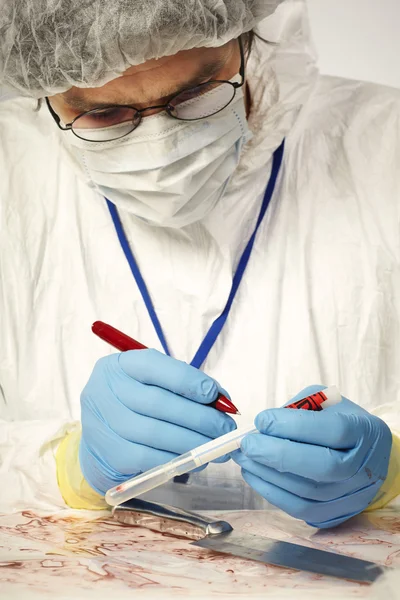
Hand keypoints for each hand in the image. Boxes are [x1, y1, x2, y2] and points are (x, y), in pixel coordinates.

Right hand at [79, 350, 235, 493]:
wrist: (103, 437)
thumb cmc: (138, 403)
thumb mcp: (154, 383)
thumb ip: (186, 385)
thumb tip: (223, 400)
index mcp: (120, 366)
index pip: (154, 366)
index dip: (187, 380)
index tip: (215, 394)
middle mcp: (106, 391)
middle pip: (158, 403)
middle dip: (199, 417)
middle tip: (225, 428)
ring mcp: (104, 423)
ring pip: (156, 433)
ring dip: (194, 442)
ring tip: (217, 447)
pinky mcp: (111, 453)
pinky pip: (150, 458)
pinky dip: (179, 459)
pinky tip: (197, 459)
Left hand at [233, 385, 391, 527]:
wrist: (364, 456)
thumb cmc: (338, 421)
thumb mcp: (323, 402)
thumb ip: (297, 409)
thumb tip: (263, 427)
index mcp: (365, 431)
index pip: (333, 430)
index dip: (294, 425)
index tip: (262, 420)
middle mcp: (363, 467)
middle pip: (323, 466)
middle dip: (277, 454)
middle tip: (247, 444)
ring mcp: (351, 496)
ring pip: (306, 491)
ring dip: (267, 474)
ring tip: (244, 457)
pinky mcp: (334, 514)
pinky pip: (298, 508)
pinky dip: (270, 491)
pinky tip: (253, 473)